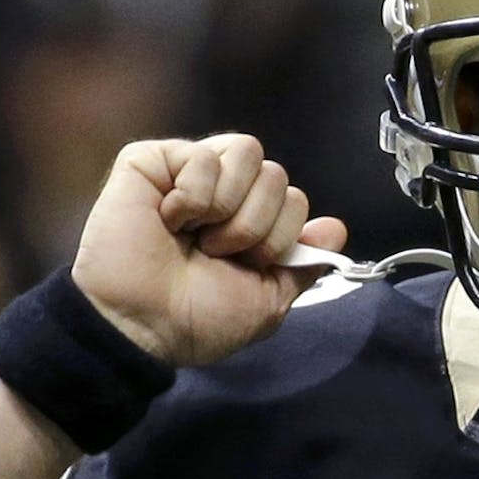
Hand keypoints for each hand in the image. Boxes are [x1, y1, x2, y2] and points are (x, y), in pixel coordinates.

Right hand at [69, 134, 349, 366]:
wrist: (142, 326)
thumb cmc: (196, 319)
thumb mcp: (266, 301)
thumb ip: (303, 263)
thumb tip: (336, 229)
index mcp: (251, 221)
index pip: (295, 199)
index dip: (281, 236)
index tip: (247, 265)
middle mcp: (224, 192)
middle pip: (276, 174)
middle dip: (255, 224)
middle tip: (215, 252)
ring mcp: (188, 172)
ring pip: (248, 152)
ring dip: (227, 207)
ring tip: (194, 235)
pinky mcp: (151, 161)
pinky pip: (202, 155)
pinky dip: (192, 195)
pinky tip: (168, 219)